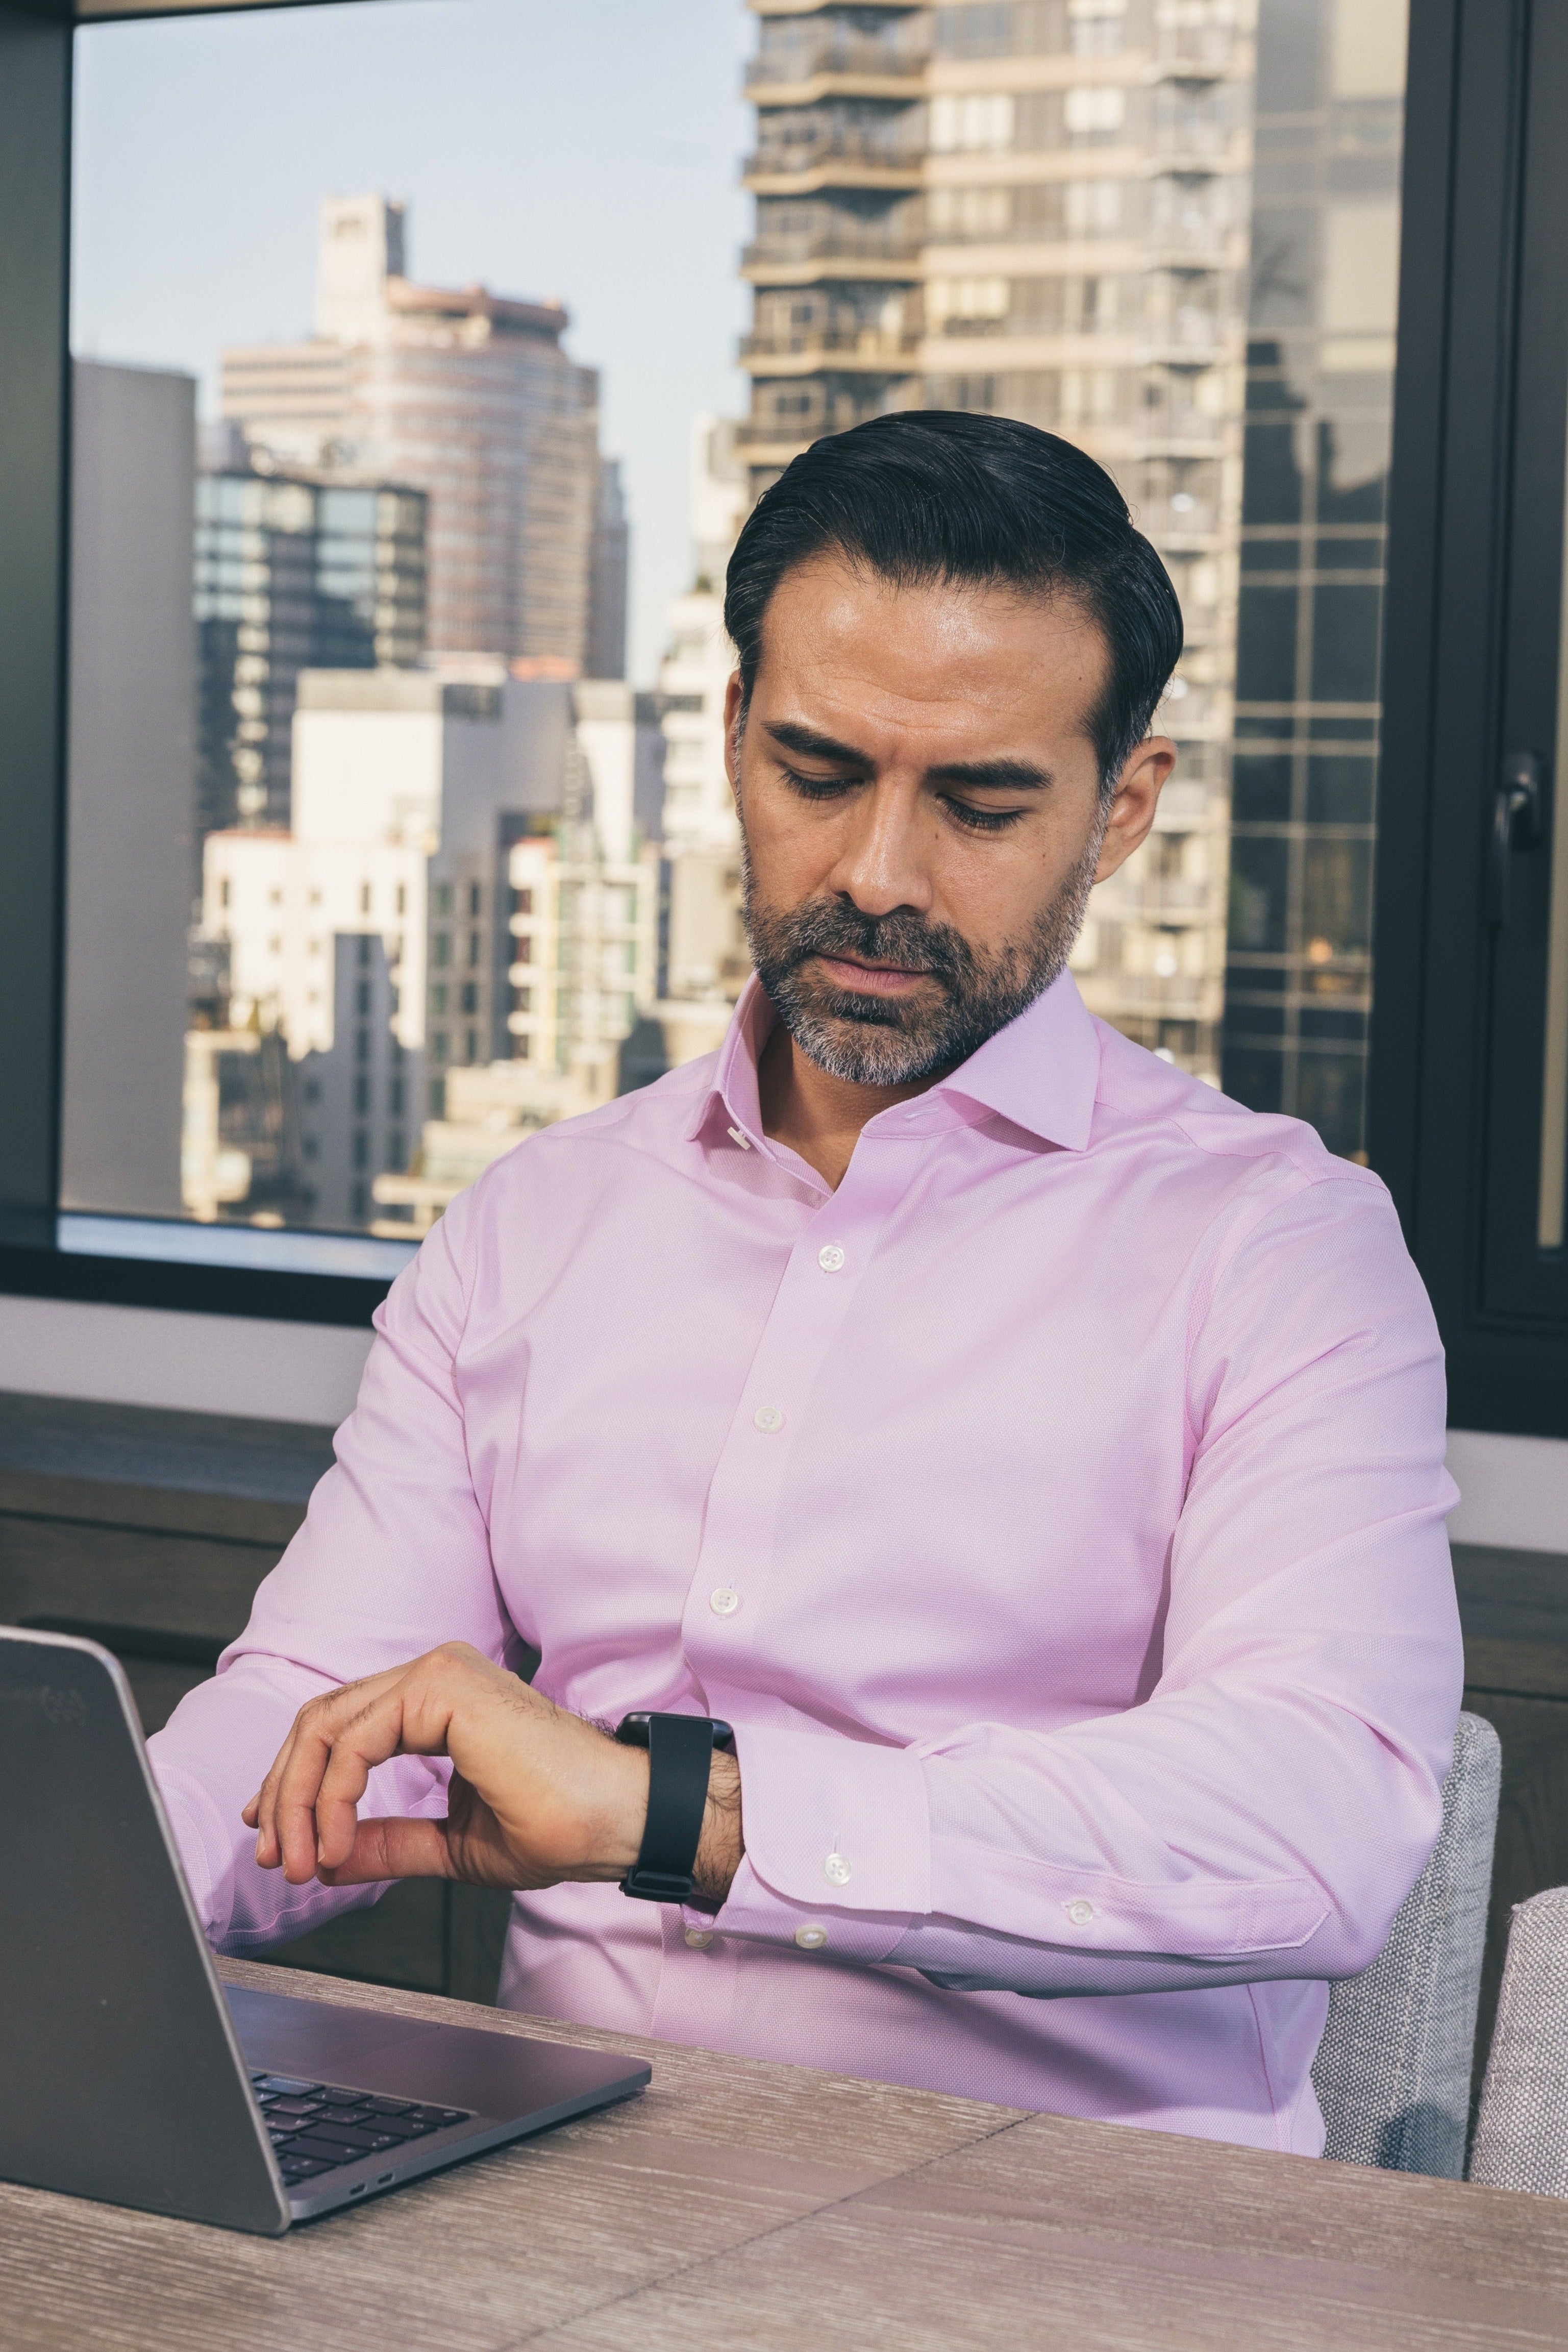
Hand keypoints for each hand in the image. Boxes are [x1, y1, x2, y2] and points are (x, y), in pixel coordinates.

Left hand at [241, 1643, 743, 1901]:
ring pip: (325, 1726)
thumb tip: (324, 1856)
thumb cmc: (559, 1825)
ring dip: (297, 1801)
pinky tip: (335, 1843)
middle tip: (276, 1860)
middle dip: (284, 1796)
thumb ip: (385, 1841)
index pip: (341, 1729)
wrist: (615, 1820)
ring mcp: (437, 1674)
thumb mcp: (450, 1843)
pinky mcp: (442, 1687)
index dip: (297, 1785)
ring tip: (298, 1861)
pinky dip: (330, 1796)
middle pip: (321, 1721)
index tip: (280, 1841)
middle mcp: (434, 1676)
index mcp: (439, 1702)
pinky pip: (355, 1742)